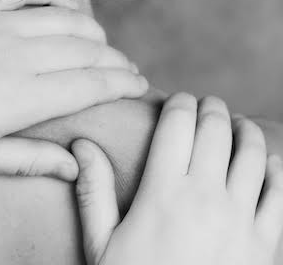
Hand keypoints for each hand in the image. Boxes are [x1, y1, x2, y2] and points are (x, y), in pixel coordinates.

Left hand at [0, 0, 147, 179]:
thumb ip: (26, 159)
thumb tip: (74, 165)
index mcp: (18, 97)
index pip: (91, 84)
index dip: (122, 83)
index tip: (138, 86)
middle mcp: (16, 55)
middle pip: (86, 50)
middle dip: (115, 60)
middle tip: (125, 70)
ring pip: (65, 19)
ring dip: (92, 31)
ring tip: (99, 46)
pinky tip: (63, 7)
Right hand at [73, 93, 282, 264]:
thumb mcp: (101, 244)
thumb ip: (93, 191)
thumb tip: (80, 145)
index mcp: (163, 191)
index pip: (177, 124)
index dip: (179, 102)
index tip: (178, 99)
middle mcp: (206, 196)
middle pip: (217, 129)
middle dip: (212, 108)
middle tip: (206, 104)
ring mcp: (242, 219)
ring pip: (254, 154)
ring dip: (245, 132)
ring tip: (237, 125)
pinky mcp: (268, 243)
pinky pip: (281, 194)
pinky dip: (277, 171)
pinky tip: (269, 166)